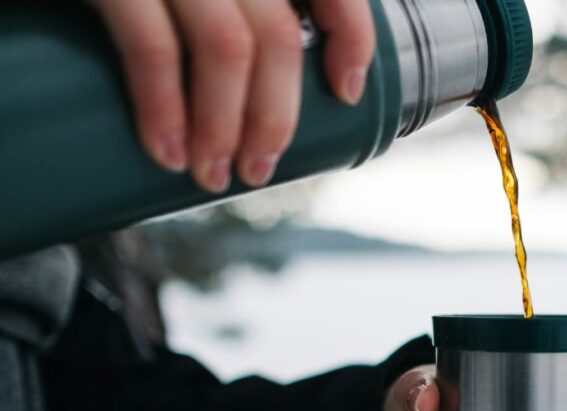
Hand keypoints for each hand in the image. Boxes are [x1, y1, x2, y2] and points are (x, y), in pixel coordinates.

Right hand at [90, 0, 375, 190]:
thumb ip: (226, 8)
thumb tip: (264, 87)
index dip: (351, 37)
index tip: (347, 92)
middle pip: (275, 34)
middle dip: (276, 115)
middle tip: (259, 167)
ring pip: (228, 46)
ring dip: (226, 126)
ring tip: (212, 174)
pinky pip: (152, 47)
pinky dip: (165, 109)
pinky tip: (167, 152)